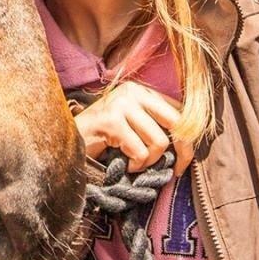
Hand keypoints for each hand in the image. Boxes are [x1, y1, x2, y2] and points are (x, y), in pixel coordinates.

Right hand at [74, 80, 193, 176]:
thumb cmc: (105, 137)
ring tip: (134, 161)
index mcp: (142, 90)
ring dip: (149, 160)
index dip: (189, 138)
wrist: (69, 139)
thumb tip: (188, 144)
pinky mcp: (111, 120)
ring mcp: (121, 104)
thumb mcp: (134, 124)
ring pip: (158, 140)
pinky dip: (135, 164)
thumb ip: (156, 124)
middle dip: (182, 150)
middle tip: (175, 170)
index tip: (182, 160)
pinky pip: (140, 151)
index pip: (180, 110)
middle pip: (177, 122)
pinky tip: (124, 163)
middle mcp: (133, 91)